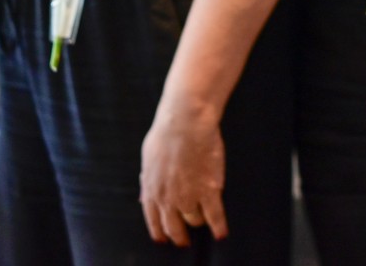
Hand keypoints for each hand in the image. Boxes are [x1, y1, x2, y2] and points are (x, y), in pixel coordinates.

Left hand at [140, 104, 227, 245]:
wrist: (184, 123)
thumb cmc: (166, 134)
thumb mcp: (148, 160)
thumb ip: (147, 183)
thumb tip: (144, 199)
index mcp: (152, 190)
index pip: (153, 221)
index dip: (159, 232)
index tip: (163, 239)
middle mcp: (168, 199)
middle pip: (173, 228)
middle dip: (179, 236)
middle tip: (183, 240)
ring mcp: (189, 197)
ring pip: (194, 220)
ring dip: (198, 221)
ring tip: (203, 220)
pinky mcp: (209, 191)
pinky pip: (215, 216)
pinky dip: (219, 227)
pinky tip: (221, 234)